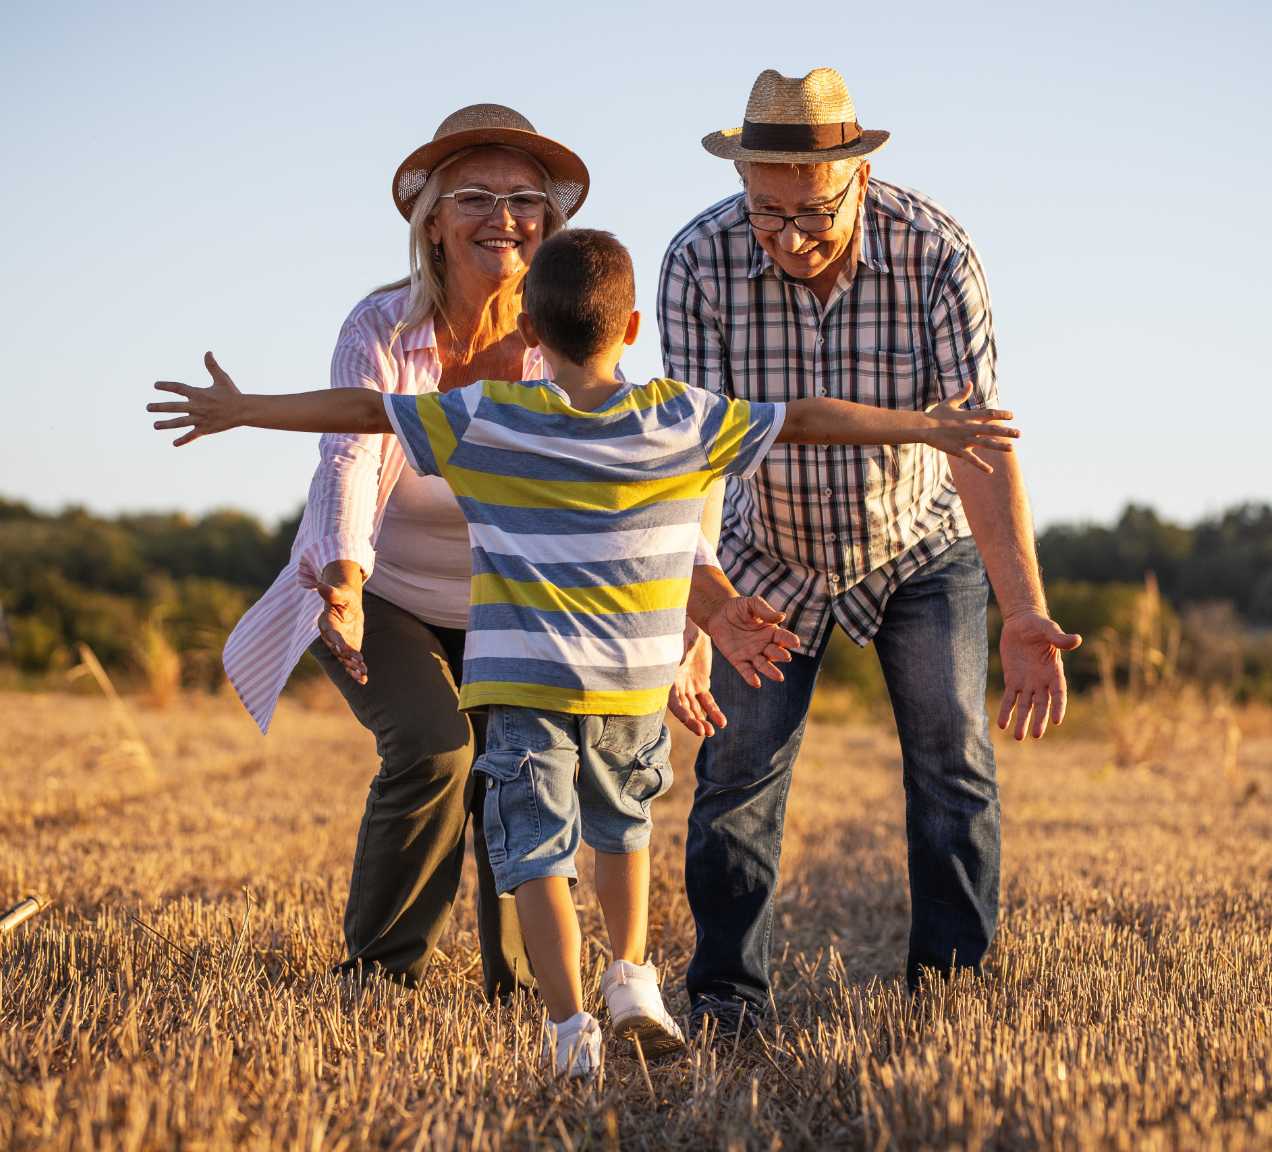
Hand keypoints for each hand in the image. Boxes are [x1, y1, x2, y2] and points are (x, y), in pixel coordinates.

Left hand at [148, 351, 242, 445]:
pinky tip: (174, 444)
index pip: (178, 388)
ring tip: (155, 425)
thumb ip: (212, 366)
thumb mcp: (222, 379)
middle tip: (148, 407)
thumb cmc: (232, 394)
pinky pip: (192, 435)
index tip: (156, 385)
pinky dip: (183, 440)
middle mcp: (197, 406)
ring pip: (180, 422)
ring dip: (166, 424)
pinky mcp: (206, 429)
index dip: (166, 386)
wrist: (243, 410)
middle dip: (160, 407)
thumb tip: (208, 352)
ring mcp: (200, 419)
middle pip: (174, 407)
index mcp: (199, 394)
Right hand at [316, 579, 367, 684]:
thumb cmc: (343, 597)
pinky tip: (364, 680)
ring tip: (363, 675)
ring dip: (353, 668)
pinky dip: (357, 671)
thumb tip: (320, 585)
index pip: (330, 633)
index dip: (336, 641)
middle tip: (358, 664)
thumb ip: (332, 593)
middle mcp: (332, 637)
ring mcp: (340, 645)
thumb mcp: (340, 594)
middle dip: (347, 657)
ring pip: (345, 659)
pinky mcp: (348, 650)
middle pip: (338, 649)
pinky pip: (351, 663)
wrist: (347, 605)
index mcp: (327, 623)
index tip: (341, 648)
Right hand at [668, 624, 726, 737]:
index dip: (679, 711)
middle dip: (693, 721)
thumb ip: (673, 660)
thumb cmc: (679, 635)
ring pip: (696, 708)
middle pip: (684, 709)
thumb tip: (670, 667)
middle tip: (704, 732)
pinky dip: (714, 711)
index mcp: (667, 679)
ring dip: (704, 720)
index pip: (672, 701)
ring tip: (713, 730)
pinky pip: (708, 701)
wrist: (691, 626)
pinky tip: (722, 722)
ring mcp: (689, 687)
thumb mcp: (674, 647)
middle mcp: (676, 686)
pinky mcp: (701, 684)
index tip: (689, 719)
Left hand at [706, 594, 799, 688]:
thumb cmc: (739, 607)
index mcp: (771, 632)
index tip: (795, 642)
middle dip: (780, 655)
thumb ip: (765, 611)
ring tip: (779, 677)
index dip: (790, 640)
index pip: (783, 637)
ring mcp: (752, 654)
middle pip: (775, 653)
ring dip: (771, 671)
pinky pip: (746, 670)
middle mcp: (765, 645)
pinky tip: (756, 683)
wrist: (718, 613)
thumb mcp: (752, 604)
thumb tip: (782, 616)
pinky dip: (751, 677)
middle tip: (786, 656)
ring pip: (763, 665)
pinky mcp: (738, 660)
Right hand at [924, 384, 1018, 473]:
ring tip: (1012, 449)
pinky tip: (990, 471)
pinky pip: (971, 459)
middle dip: (1006, 431)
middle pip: (992, 429)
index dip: (1002, 414)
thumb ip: (962, 394)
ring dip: (999, 446)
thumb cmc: (936, 415)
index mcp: (969, 416)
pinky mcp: (958, 450)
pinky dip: (981, 465)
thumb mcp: (950, 403)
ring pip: (985, 444)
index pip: (989, 414)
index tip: (1012, 415)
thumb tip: (970, 383)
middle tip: (1019, 434)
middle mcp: (969, 427)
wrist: (923, 427)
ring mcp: (964, 440)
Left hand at [997, 610, 1081, 739]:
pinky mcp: (1012, 680)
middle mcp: (1042, 681)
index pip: (1058, 693)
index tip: (1057, 720)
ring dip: (1022, 721)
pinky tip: (1002, 725)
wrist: (1021, 623)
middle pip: (1042, 704)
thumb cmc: (1039, 625)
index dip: (1058, 706)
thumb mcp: (1049, 629)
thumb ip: (1059, 638)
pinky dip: (1006, 711)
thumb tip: (1076, 640)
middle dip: (1039, 719)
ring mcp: (1027, 682)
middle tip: (1036, 735)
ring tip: (1018, 737)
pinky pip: (1009, 699)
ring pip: (1025, 706)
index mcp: (1055, 671)